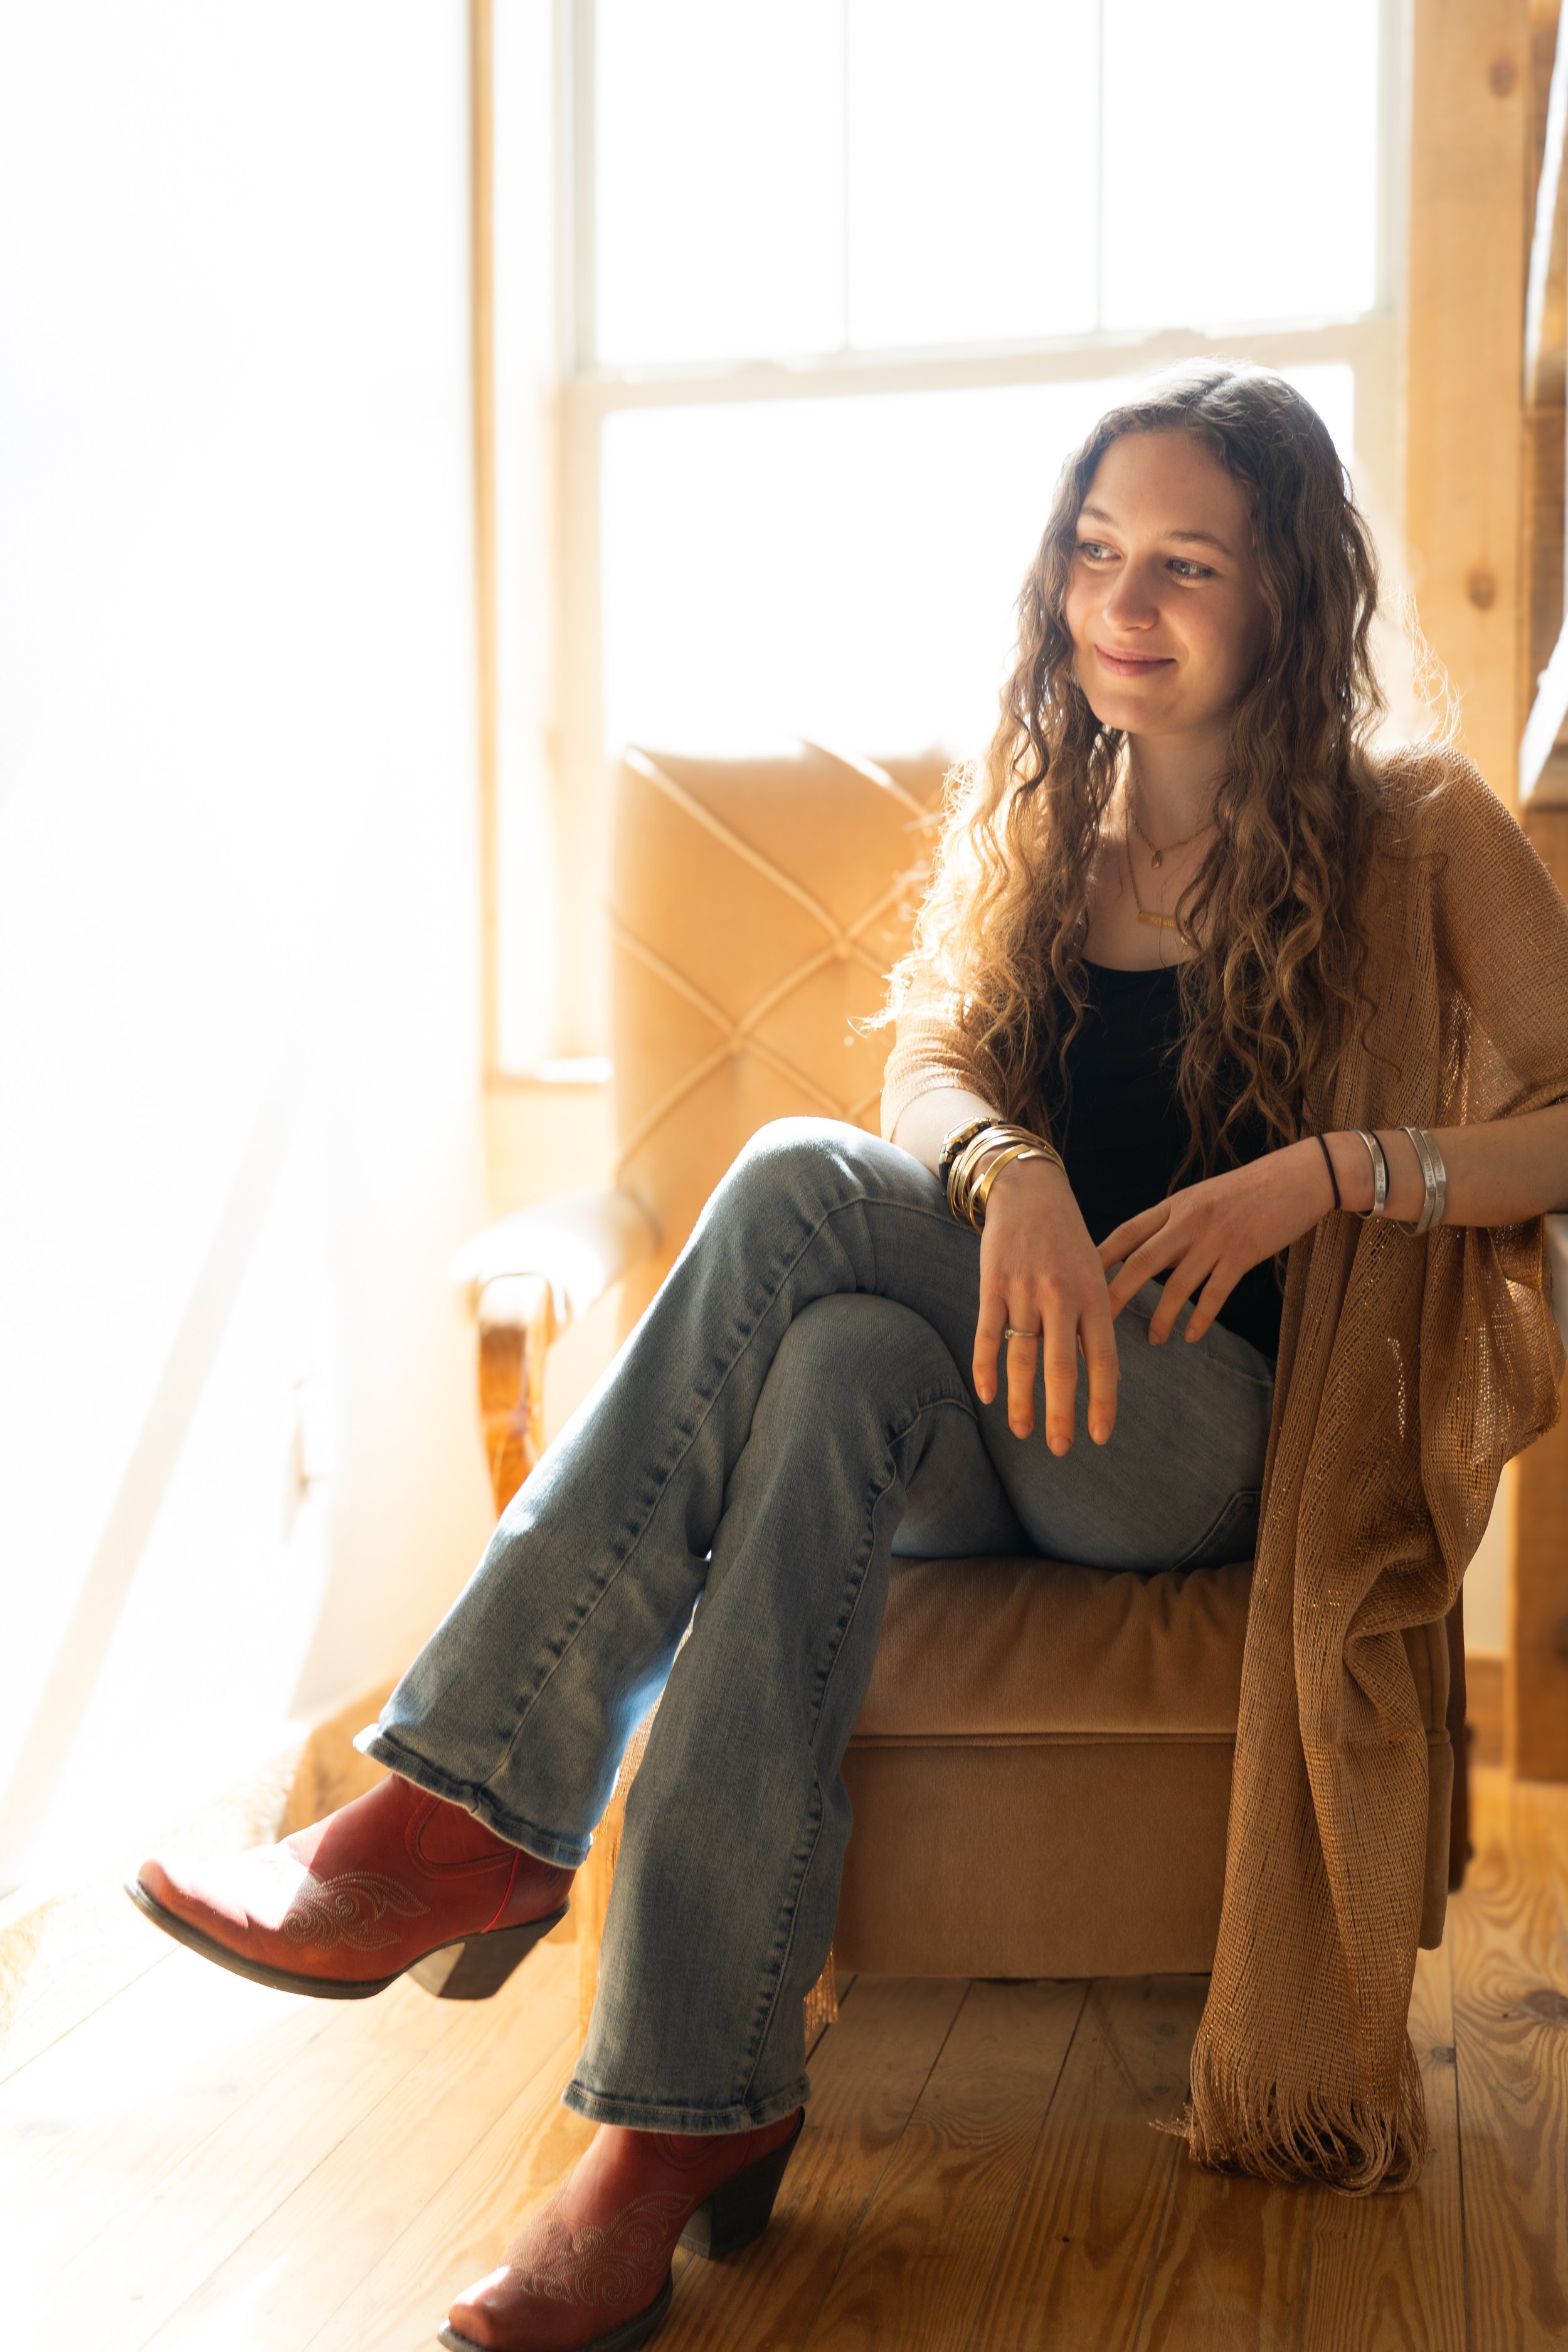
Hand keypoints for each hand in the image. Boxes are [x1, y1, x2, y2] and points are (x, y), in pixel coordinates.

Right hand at [972, 1158, 1120, 1450]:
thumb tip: (1109, 1379)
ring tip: (1024, 1431)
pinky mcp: (993, 1285)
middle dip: (1060, 1413)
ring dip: (1021, 1399)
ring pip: (1022, 1357)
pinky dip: (986, 1367)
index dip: (1102, 1401)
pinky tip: (987, 1394)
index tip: (1100, 1436)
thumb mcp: (1095, 1276)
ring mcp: (1025, 1291)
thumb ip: (1096, 1325)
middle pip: (1061, 1368)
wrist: (1030, 1191)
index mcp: (1095, 1296)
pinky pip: (987, 1334)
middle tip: (1059, 1448)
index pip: (1102, 1359)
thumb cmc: (1068, 1241)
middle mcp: (1062, 1297)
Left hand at [1098, 1138, 1334, 1342]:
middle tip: (1095, 1323)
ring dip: (1161, 1316)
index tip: (1075, 1279)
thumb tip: (1146, 1258)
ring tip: (1152, 1340)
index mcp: (1174, 1205)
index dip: (1099, 1257)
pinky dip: (1200, 1318)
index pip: (1126, 1232)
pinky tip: (1191, 1336)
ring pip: (1176, 1284)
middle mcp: (1188, 1220)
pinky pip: (1215, 1293)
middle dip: (1114, 1294)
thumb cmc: (1249, 1191)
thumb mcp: (1202, 1200)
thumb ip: (1173, 1227)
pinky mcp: (1243, 1253)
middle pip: (1140, 1261)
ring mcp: (1215, 1237)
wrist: (1298, 1177)